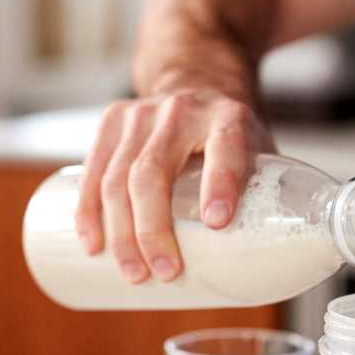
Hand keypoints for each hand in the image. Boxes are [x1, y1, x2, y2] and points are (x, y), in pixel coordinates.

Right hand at [75, 89, 273, 283]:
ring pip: (117, 178)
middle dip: (154, 230)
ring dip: (121, 233)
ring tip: (134, 273)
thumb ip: (262, 196)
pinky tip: (93, 244)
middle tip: (165, 273)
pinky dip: (89, 212)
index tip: (218, 222)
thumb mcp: (258, 151)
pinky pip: (91, 171)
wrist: (197, 81)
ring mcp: (141, 114)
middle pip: (153, 173)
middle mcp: (182, 111)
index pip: (224, 147)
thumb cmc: (230, 136)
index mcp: (228, 117)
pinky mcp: (111, 121)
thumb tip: (266, 266)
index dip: (220, 184)